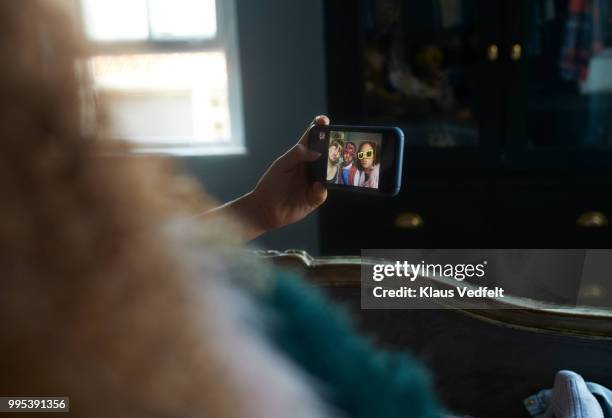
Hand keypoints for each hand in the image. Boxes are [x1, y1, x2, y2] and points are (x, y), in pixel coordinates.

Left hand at [244, 115, 329, 232]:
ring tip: (330, 168)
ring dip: (331, 171)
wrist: (265, 209)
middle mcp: (310, 168)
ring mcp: (314, 183)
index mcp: (301, 156)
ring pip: (329, 174)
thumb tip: (316, 151)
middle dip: (333, 150)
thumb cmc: (271, 184)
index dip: (320, 129)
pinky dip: (321, 189)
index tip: (324, 121)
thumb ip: (297, 154)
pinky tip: (316, 187)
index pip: (313, 139)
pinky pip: (323, 192)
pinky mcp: (314, 198)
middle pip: (326, 156)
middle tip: (337, 147)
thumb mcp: (282, 164)